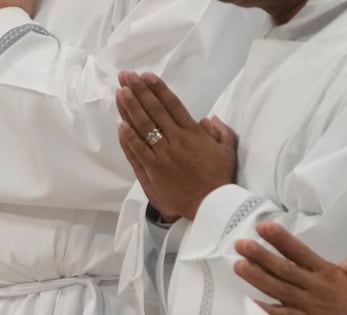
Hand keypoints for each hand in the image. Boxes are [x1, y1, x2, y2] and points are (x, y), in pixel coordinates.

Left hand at [116, 71, 235, 221]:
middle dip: (138, 92)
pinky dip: (128, 139)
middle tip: (125, 77)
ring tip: (120, 93)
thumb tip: (208, 119)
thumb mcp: (227, 150)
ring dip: (129, 110)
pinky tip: (120, 125)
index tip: (146, 76)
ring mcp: (161, 157)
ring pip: (142, 129)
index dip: (158, 89)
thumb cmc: (218, 177)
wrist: (209, 205)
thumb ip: (219, 131)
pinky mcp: (151, 173)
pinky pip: (137, 153)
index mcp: (192, 134)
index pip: (172, 105)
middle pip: (153, 112)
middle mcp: (175, 142)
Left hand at [234, 223, 346, 314]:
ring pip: (278, 289)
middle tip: (241, 244)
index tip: (264, 228)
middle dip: (260, 255)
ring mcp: (307, 306)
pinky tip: (249, 302)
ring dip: (257, 277)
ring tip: (239, 265)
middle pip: (283, 269)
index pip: (300, 252)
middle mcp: (314, 287)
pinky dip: (265, 310)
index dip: (281, 239)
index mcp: (328, 272)